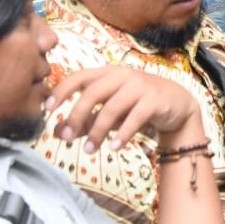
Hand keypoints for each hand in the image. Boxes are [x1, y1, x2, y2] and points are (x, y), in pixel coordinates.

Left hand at [46, 65, 201, 153]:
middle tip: (66, 138)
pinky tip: (115, 147)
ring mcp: (140, 86)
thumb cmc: (138, 105)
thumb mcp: (110, 111)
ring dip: (97, 132)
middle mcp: (122, 75)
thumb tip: (57, 132)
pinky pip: (134, 118)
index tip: (47, 109)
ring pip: (111, 108)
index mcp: (108, 73)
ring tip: (90, 150)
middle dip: (76, 117)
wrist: (177, 104)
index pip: (79, 77)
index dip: (62, 91)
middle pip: (92, 94)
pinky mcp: (155, 100)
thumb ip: (85, 120)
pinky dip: (122, 134)